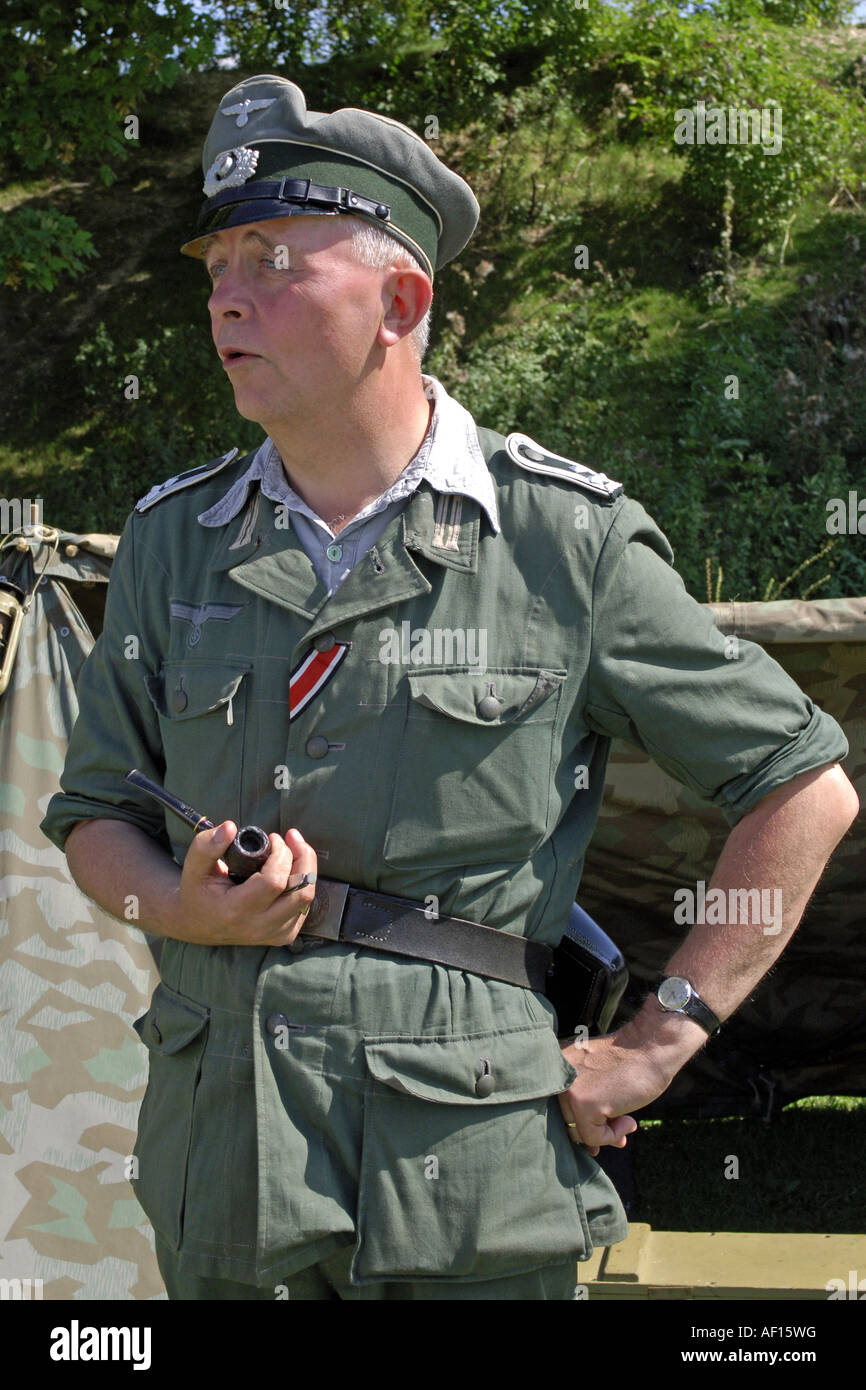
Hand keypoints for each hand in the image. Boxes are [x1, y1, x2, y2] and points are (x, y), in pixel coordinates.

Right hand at [168, 821, 318, 946]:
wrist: (196, 924)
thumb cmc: (196, 891)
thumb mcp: (193, 867)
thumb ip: (206, 845)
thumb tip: (229, 827)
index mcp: (237, 910)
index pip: (274, 881)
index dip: (281, 854)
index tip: (274, 838)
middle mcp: (258, 926)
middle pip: (301, 892)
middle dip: (303, 859)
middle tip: (292, 839)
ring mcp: (272, 934)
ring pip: (306, 900)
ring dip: (306, 870)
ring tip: (294, 851)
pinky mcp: (281, 936)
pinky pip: (304, 908)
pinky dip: (302, 886)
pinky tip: (290, 872)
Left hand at [557, 1027, 673, 1156]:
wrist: (651, 1046)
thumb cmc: (632, 1062)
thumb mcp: (600, 1081)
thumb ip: (591, 1107)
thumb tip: (591, 1148)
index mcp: (559, 1067)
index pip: (561, 1108)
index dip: (582, 1125)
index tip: (602, 1131)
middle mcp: (557, 1078)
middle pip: (569, 1122)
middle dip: (595, 1133)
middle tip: (619, 1136)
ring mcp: (570, 1090)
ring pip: (579, 1133)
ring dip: (606, 1136)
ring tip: (627, 1123)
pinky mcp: (584, 1104)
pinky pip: (594, 1137)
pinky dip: (613, 1136)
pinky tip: (629, 1121)